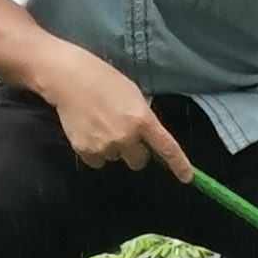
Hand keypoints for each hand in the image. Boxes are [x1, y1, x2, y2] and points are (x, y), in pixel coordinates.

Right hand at [44, 52, 193, 181]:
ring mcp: (106, 145)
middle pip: (139, 161)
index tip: (187, 178)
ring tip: (100, 124)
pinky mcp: (86, 150)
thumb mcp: (133, 95)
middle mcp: (126, 136)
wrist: (70, 79)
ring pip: (115, 159)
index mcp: (142, 119)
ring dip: (112, 148)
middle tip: (122, 134)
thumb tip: (146, 137)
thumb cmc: (104, 80)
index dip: (179, 164)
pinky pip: (97, 161)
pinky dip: (94, 151)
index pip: (167, 147)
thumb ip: (143, 118)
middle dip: (134, 152)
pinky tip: (88, 131)